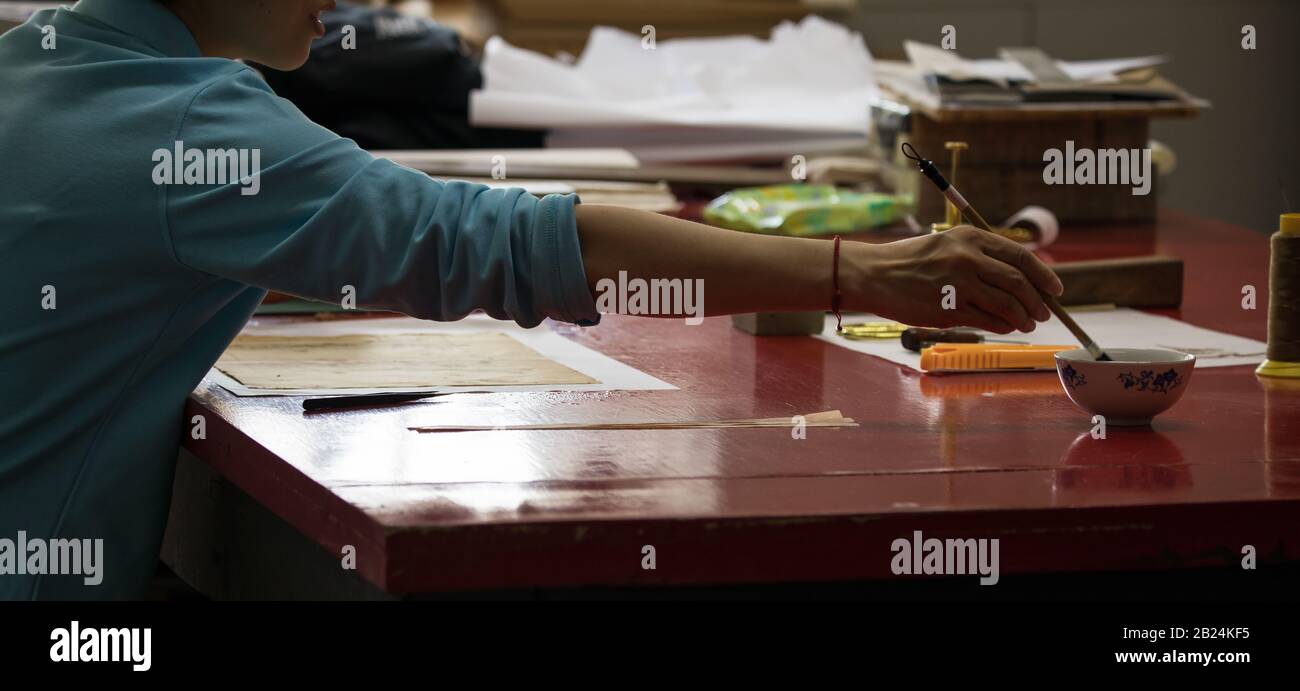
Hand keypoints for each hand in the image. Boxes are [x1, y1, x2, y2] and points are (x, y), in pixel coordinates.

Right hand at [844, 226, 1063, 333]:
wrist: (873, 275)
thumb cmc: (908, 262)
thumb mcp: (946, 245)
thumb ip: (979, 257)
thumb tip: (1016, 280)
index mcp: (970, 238)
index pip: (1020, 256)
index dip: (1043, 275)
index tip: (1055, 289)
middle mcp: (968, 258)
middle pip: (1018, 281)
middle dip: (1037, 300)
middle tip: (1044, 312)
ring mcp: (959, 284)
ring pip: (1007, 304)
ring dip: (1022, 317)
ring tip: (1027, 324)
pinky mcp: (948, 308)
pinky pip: (987, 320)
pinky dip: (1003, 326)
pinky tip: (1006, 328)